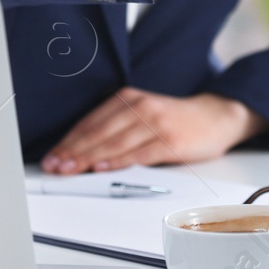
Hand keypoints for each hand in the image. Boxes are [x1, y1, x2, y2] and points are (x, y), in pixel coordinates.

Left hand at [40, 88, 268, 173]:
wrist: (216, 116)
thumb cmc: (176, 119)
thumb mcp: (143, 113)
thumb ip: (117, 127)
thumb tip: (82, 151)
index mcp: (129, 99)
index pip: (91, 122)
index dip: (68, 141)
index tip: (52, 156)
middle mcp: (140, 108)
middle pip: (98, 132)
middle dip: (72, 151)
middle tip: (54, 166)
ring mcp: (155, 123)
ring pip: (114, 142)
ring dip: (88, 158)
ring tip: (69, 169)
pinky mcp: (170, 141)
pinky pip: (139, 153)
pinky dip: (118, 161)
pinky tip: (102, 167)